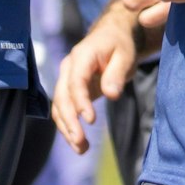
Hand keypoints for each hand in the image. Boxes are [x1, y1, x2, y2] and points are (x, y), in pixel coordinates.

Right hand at [51, 3, 139, 153]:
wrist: (112, 35)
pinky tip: (79, 143)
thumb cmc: (120, 44)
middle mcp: (68, 68)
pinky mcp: (69, 90)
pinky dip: (69, 126)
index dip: (81, 102)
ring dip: (67, 128)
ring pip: (59, 107)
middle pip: (62, 97)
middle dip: (69, 121)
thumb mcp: (125, 55)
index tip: (91, 121)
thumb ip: (116, 74)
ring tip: (81, 149)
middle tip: (81, 142)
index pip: (76, 82)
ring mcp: (66, 79)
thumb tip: (111, 94)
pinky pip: (64, 110)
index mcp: (81, 56)